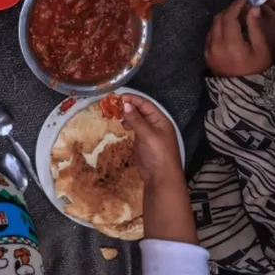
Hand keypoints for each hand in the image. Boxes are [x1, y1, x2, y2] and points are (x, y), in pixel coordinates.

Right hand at [121, 94, 197, 244]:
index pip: (145, 104)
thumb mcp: (147, 135)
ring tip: (116, 114)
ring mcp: (149, 133)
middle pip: (141, 110)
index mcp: (160, 120)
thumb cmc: (158, 154)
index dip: (132, 99)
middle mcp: (155, 124)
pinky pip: (135, 128)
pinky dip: (128, 124)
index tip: (117, 97)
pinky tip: (122, 125)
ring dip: (127, 115)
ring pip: (137, 119)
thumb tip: (125, 104)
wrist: (161, 178)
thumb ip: (136, 120)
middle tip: (112, 105)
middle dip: (128, 106)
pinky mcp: (143, 141)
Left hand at [205, 0, 272, 76]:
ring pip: (213, 26)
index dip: (236, 6)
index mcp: (230, 43)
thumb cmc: (257, 70)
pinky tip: (229, 29)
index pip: (229, 17)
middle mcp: (215, 44)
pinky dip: (218, 28)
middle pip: (218, 19)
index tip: (244, 0)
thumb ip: (255, 27)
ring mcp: (209, 50)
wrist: (244, 92)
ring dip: (223, 19)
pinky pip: (210, 35)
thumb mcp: (261, 49)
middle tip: (242, 8)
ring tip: (237, 18)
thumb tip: (252, 9)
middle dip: (229, 10)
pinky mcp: (206, 55)